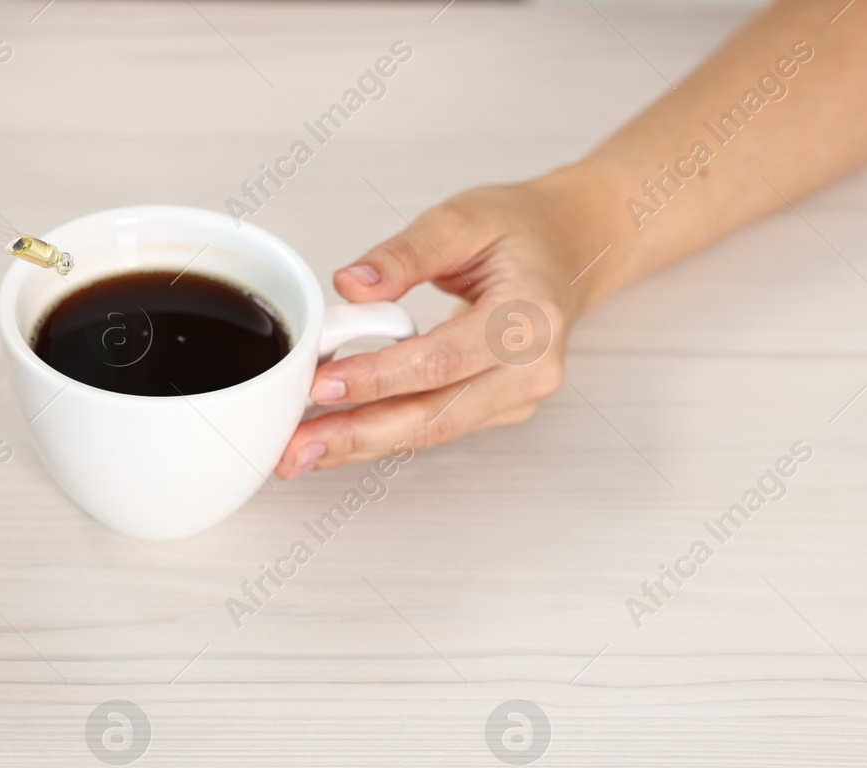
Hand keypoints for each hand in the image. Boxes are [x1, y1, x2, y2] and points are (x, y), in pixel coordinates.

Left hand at [276, 178, 606, 477]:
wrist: (568, 250)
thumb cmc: (519, 232)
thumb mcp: (460, 218)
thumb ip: (404, 253)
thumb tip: (351, 285)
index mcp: (529, 317)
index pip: (441, 359)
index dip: (379, 377)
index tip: (321, 383)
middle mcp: (532, 368)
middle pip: (435, 414)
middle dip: (359, 432)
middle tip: (297, 443)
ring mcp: (519, 397)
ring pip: (431, 431)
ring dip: (363, 443)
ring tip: (301, 451)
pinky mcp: (498, 410)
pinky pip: (435, 428)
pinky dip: (383, 434)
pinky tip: (336, 439)